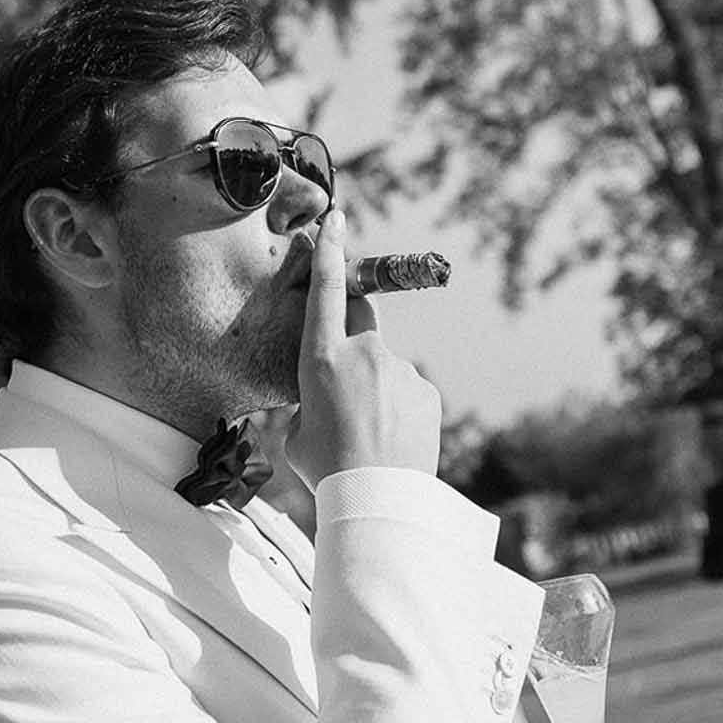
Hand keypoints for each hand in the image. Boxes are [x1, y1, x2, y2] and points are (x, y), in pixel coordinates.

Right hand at [286, 205, 441, 490]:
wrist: (380, 502)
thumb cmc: (327, 471)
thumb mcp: (296, 433)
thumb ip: (309, 401)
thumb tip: (322, 398)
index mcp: (322, 359)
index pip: (325, 290)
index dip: (329, 251)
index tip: (336, 220)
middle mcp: (364, 353)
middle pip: (360, 319)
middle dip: (351, 335)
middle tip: (345, 376)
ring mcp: (401, 370)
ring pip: (383, 369)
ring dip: (375, 393)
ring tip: (368, 439)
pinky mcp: (426, 391)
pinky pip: (406, 392)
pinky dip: (398, 412)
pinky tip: (391, 443)